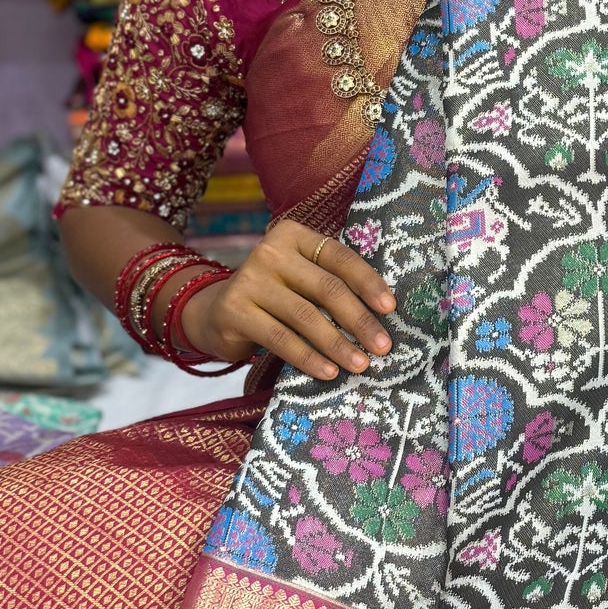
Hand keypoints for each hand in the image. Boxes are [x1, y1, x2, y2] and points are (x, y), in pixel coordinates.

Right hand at [179, 219, 394, 382]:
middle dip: (360, 320)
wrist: (217, 313)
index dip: (368, 283)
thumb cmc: (275, 296)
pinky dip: (309, 358)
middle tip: (383, 347)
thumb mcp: (301, 280)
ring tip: (361, 364)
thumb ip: (331, 284)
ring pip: (306, 316)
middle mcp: (270, 252)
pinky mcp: (235, 311)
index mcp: (294, 236)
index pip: (340, 257)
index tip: (391, 309)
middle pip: (326, 288)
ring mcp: (249, 280)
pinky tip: (329, 372)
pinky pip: (281, 338)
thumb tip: (383, 314)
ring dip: (338, 344)